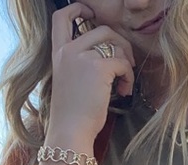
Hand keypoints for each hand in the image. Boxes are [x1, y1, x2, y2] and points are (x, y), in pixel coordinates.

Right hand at [44, 4, 135, 152]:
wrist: (70, 130)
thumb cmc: (73, 114)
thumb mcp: (71, 81)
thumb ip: (81, 64)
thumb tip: (109, 56)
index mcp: (58, 52)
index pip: (61, 17)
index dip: (78, 9)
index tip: (91, 14)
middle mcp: (68, 50)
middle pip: (101, 28)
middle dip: (120, 43)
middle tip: (127, 62)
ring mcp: (82, 56)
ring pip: (115, 43)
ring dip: (127, 62)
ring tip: (125, 83)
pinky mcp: (98, 68)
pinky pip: (123, 63)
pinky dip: (129, 76)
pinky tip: (125, 91)